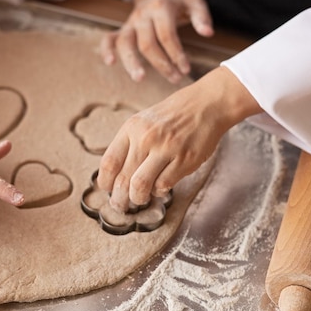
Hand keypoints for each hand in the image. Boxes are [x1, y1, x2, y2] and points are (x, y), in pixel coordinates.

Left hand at [97, 67, 261, 211]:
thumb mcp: (143, 122)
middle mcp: (146, 138)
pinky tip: (160, 187)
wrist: (205, 105)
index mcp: (131, 128)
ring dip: (138, 199)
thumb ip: (129, 144)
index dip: (105, 183)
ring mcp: (166, 149)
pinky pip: (163, 185)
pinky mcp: (184, 160)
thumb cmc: (172, 116)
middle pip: (122, 179)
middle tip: (121, 205)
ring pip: (140, 186)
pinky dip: (159, 191)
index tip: (108, 189)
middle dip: (119, 199)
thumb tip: (114, 176)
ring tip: (139, 199)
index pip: (109, 163)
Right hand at [100, 0, 213, 83]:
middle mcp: (142, 15)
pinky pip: (109, 39)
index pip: (167, 35)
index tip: (185, 70)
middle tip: (174, 79)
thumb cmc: (178, 6)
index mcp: (161, 8)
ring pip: (125, 43)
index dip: (176, 54)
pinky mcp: (121, 30)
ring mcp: (130, 23)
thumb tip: (208, 33)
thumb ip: (202, 17)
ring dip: (132, 62)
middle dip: (161, 64)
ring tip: (140, 79)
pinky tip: (110, 63)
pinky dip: (106, 50)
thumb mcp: (194, 5)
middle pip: (148, 43)